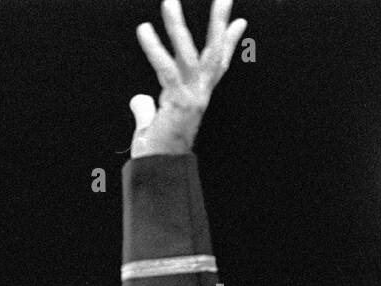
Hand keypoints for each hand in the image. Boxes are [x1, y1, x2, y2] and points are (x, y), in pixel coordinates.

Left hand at [130, 0, 246, 157]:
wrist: (159, 174)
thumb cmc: (156, 154)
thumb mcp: (151, 126)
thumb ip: (147, 109)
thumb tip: (140, 98)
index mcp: (196, 97)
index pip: (216, 65)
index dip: (229, 43)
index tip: (239, 22)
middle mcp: (199, 93)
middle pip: (213, 51)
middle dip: (219, 22)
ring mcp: (191, 96)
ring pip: (187, 52)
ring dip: (177, 24)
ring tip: (169, 0)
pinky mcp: (178, 101)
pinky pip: (165, 68)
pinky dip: (153, 48)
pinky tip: (144, 29)